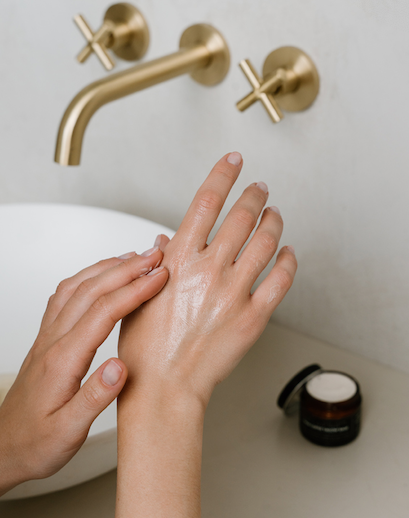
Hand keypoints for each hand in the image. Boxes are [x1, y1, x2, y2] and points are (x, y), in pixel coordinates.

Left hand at [0, 245, 168, 495]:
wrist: (4, 447)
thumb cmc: (36, 442)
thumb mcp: (68, 432)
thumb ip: (95, 398)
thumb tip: (120, 366)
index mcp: (63, 360)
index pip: (104, 312)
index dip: (135, 290)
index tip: (159, 276)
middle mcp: (53, 340)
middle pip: (91, 290)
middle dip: (127, 268)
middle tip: (155, 257)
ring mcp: (48, 336)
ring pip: (76, 286)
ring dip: (107, 267)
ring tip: (134, 258)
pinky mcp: (47, 337)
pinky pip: (65, 295)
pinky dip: (87, 276)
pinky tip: (99, 276)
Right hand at [118, 152, 296, 406]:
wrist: (165, 388)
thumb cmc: (145, 348)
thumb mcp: (138, 296)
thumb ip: (154, 264)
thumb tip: (164, 242)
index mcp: (178, 260)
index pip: (206, 201)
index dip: (223, 175)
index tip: (233, 160)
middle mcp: (209, 270)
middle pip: (242, 216)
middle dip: (255, 194)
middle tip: (260, 188)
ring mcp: (235, 292)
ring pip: (267, 242)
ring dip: (275, 220)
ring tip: (276, 213)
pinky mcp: (254, 317)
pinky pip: (281, 279)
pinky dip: (290, 260)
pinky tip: (289, 252)